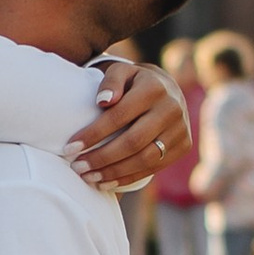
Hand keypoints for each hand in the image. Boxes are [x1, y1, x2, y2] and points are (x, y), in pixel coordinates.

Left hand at [71, 58, 190, 192]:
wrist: (167, 88)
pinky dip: (128, 177)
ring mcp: (180, 129)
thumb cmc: (133, 82)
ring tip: (89, 177)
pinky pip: (154, 167)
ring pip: (145, 159)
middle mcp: (172, 109)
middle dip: (102, 158)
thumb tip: (103, 102)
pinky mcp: (183, 146)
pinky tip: (106, 182)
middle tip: (77, 167)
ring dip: (113, 172)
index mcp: (154, 88)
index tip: (70, 147)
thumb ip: (110, 82)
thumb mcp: (120, 72)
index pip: (119, 116)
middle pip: (133, 142)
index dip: (93, 134)